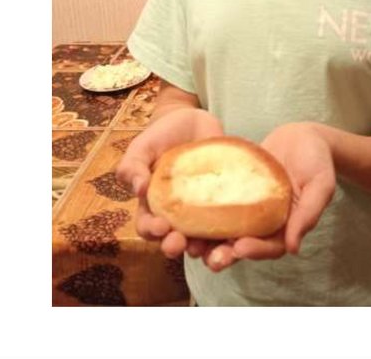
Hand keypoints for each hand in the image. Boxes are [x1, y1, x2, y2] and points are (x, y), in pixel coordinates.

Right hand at [114, 107, 223, 258]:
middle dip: (175, 246)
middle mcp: (177, 215)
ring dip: (205, 250)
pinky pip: (230, 225)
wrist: (192, 120)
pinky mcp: (225, 205)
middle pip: (174, 241)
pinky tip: (237, 237)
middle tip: (180, 243)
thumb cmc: (161, 135)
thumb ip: (133, 166)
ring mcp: (202, 212)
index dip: (152, 231)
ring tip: (210, 251)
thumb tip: (139, 189)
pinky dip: (233, 235)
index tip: (160, 227)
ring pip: (203, 241)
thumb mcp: (141, 146)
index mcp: (153, 206)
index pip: (148, 227)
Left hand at [199, 122, 336, 271]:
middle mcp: (264, 223)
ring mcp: (247, 209)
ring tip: (190, 243)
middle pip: (243, 245)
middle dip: (224, 254)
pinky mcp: (234, 192)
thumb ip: (309, 213)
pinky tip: (184, 210)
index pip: (270, 247)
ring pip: (225, 229)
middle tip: (208, 257)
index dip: (255, 250)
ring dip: (208, 240)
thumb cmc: (317, 160)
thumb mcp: (321, 184)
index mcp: (286, 227)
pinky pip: (217, 203)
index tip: (239, 248)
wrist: (304, 135)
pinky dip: (201, 210)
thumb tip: (294, 248)